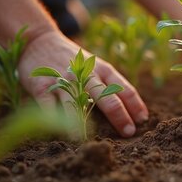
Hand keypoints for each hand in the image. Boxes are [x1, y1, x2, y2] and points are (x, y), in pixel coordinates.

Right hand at [18, 30, 147, 136]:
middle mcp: (85, 74)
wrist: (39, 42)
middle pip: (106, 96)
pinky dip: (53, 120)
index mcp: (102, 69)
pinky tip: (58, 135)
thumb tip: (133, 111)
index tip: (143, 121)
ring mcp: (64, 80)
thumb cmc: (74, 61)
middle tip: (129, 132)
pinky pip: (48, 106)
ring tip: (87, 139)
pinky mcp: (42, 86)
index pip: (123, 88)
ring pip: (76, 103)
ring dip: (81, 122)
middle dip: (119, 115)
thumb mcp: (95, 67)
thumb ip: (110, 85)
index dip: (135, 105)